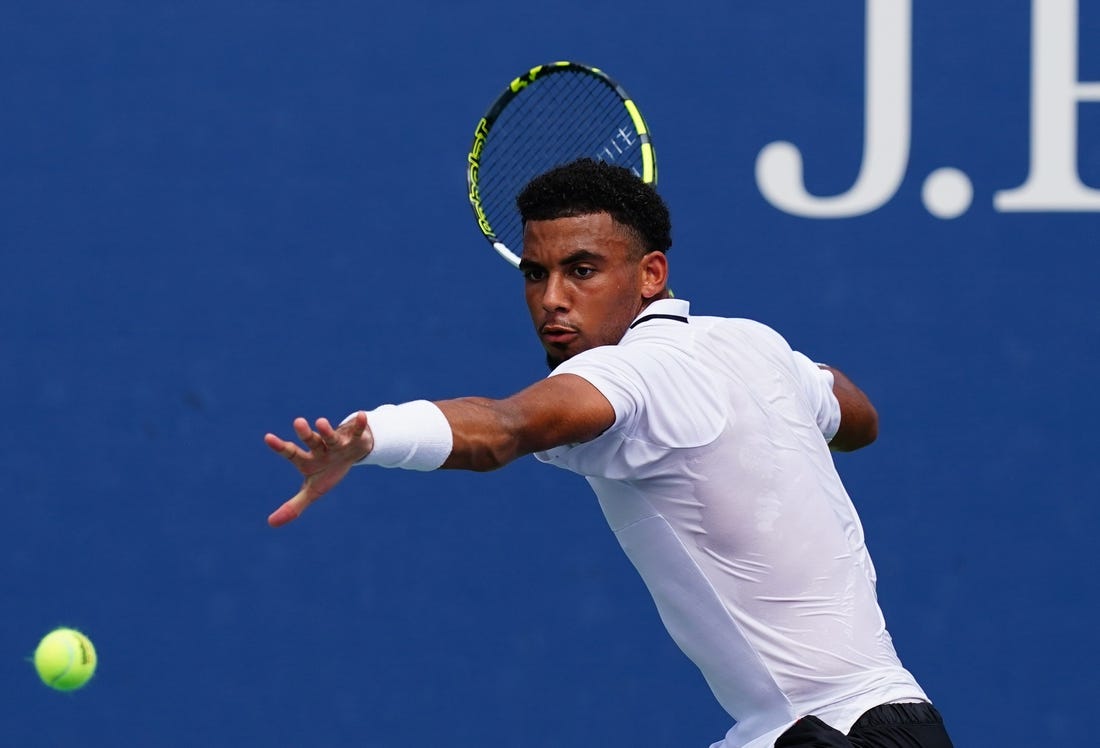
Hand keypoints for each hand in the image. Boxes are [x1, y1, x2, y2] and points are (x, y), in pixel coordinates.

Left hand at [264, 412, 372, 526]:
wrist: (353, 453)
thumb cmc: (329, 470)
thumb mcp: (313, 490)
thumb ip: (294, 506)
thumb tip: (270, 523)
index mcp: (308, 460)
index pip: (291, 453)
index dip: (280, 447)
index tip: (267, 437)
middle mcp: (321, 448)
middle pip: (311, 441)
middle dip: (305, 433)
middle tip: (297, 422)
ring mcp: (338, 443)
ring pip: (331, 437)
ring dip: (326, 430)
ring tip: (320, 422)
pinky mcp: (355, 439)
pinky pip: (357, 432)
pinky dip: (359, 425)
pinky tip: (361, 416)